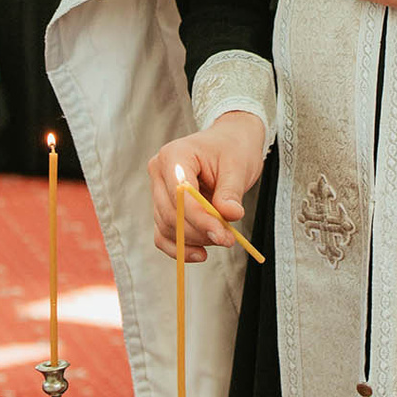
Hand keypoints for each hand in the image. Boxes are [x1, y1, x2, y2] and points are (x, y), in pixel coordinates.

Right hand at [147, 109, 265, 263]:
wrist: (230, 141)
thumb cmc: (233, 149)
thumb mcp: (238, 167)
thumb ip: (230, 193)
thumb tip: (230, 215)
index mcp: (174, 155)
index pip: (180, 194)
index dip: (200, 219)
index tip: (224, 236)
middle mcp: (159, 171)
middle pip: (171, 214)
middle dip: (200, 232)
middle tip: (228, 239)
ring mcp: (158, 189)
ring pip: (167, 227)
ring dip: (195, 239)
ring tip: (222, 236)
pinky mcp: (163, 206)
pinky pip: (163, 233)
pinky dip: (180, 247)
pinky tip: (200, 254)